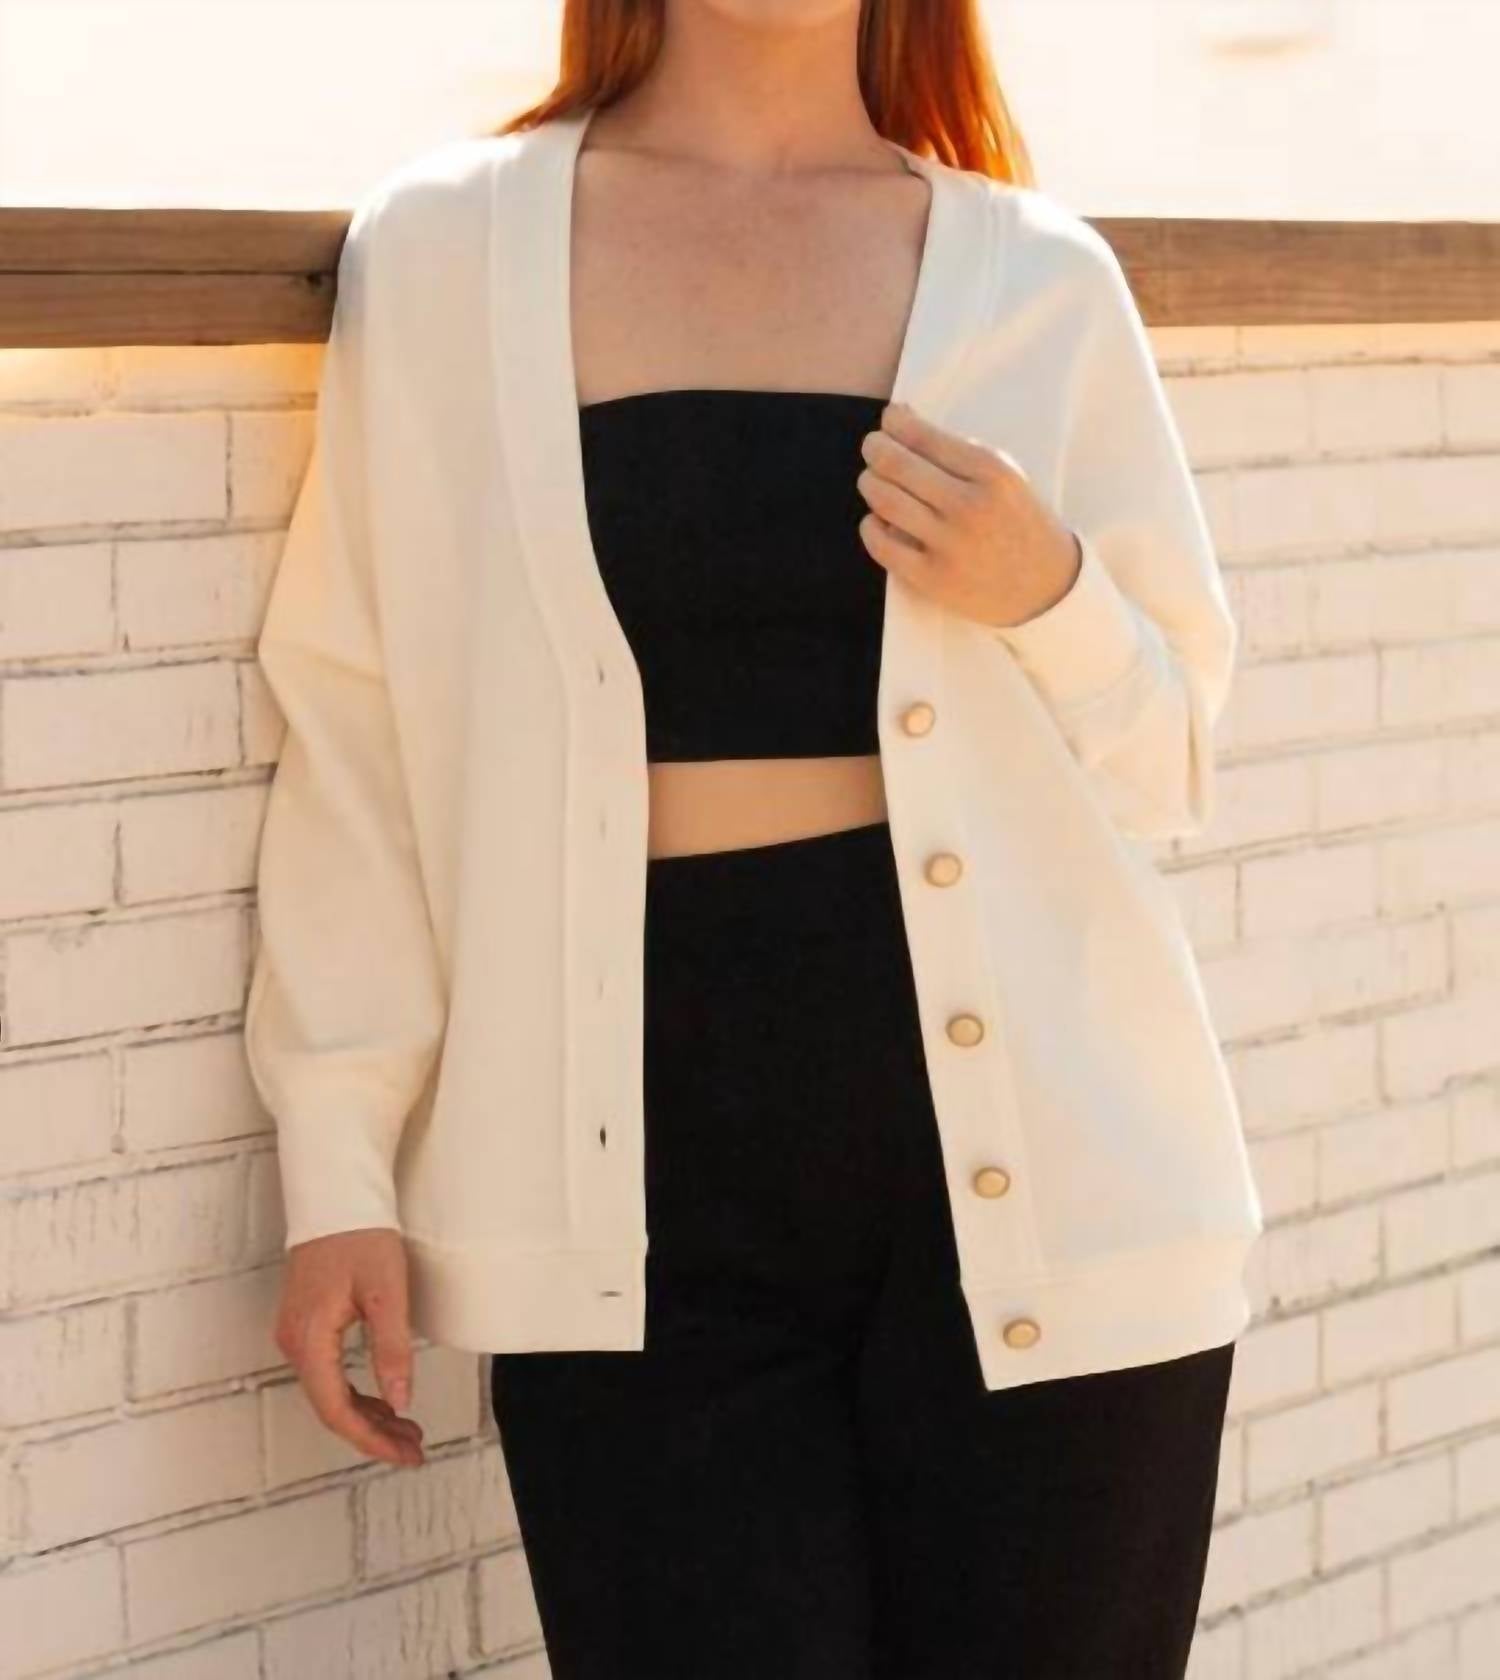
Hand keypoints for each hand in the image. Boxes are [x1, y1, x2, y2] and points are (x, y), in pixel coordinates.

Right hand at [274, 1227, 425, 1467]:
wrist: (337, 1198)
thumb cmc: (362, 1237)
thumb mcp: (387, 1293)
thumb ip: (392, 1348)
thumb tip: (400, 1402)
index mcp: (310, 1338)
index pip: (335, 1408)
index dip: (370, 1439)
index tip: (404, 1454)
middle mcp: (295, 1341)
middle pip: (330, 1407)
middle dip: (373, 1433)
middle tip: (414, 1449)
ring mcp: (297, 1333)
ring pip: (329, 1392)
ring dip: (366, 1415)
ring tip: (407, 1430)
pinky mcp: (306, 1324)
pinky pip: (328, 1372)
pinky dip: (355, 1392)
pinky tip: (383, 1399)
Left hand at [855, 401, 1081, 629]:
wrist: (1046, 586)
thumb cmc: (1018, 522)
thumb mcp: (1004, 476)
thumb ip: (956, 450)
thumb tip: (899, 416)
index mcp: (991, 473)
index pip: (923, 436)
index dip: (895, 423)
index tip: (889, 421)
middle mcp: (968, 506)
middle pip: (894, 464)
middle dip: (875, 448)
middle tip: (873, 447)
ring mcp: (949, 545)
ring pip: (884, 501)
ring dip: (870, 483)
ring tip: (874, 480)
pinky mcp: (932, 578)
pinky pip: (881, 545)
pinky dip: (870, 526)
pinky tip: (878, 520)